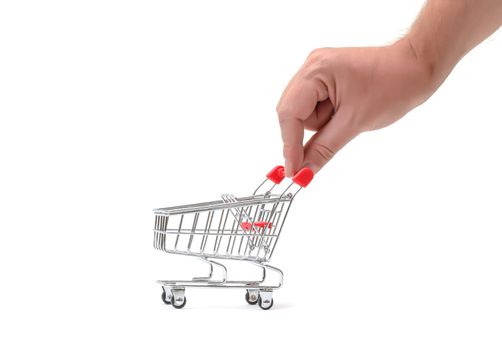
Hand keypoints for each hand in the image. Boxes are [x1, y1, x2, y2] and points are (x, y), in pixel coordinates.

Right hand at [276, 38, 436, 175]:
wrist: (417, 68)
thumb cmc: (393, 87)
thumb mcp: (354, 123)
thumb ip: (323, 148)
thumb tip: (303, 171)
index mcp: (316, 70)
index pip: (289, 113)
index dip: (289, 144)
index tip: (292, 171)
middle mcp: (311, 66)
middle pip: (291, 112)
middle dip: (304, 133)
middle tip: (312, 158)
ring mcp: (318, 70)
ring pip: (303, 112)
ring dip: (320, 124)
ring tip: (347, 118)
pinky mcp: (325, 77)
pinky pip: (314, 106)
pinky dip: (325, 117)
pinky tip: (345, 113)